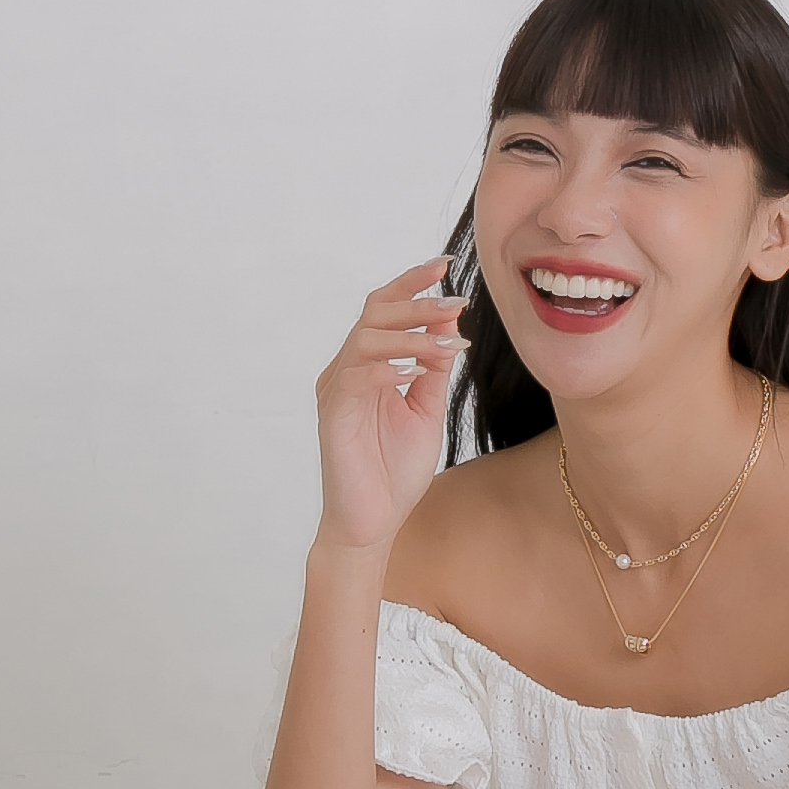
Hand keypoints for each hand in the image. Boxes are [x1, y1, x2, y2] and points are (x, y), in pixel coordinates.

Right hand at [313, 256, 464, 556]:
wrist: (373, 522)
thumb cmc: (394, 470)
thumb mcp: (425, 409)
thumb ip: (432, 367)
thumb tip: (449, 321)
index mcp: (368, 365)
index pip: (384, 309)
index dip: (411, 283)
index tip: (446, 265)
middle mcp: (347, 370)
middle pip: (373, 313)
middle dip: (415, 302)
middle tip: (455, 301)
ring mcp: (336, 391)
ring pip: (366, 339)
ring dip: (410, 335)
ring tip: (448, 342)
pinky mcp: (333, 415)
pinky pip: (356, 377)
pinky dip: (387, 368)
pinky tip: (415, 371)